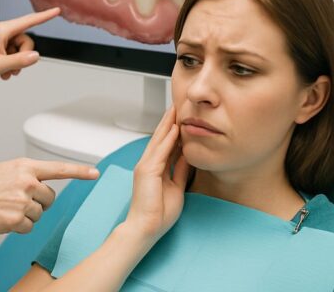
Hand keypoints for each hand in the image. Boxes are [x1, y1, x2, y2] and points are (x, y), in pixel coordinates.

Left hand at [0, 7, 59, 82]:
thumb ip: (19, 61)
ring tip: (5, 73)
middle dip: (23, 56)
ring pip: (21, 49)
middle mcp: (3, 31)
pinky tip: (2, 72)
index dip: (44, 16)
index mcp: (3, 30)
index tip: (57, 10)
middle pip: (27, 41)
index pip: (29, 21)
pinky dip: (11, 64)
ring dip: (16, 63)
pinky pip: (14, 53)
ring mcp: (1, 39)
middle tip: (12, 69)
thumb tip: (36, 56)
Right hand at [0, 158, 99, 235]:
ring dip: (26, 215)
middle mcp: (26, 181)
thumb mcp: (4, 171)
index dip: (79, 171)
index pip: (58, 168)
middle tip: (17, 201)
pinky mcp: (16, 220)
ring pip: (39, 214)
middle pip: (50, 198)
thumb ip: (25, 174)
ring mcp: (21, 201)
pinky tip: (3, 219)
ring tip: (5, 208)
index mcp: (23, 166)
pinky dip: (18, 226)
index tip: (95, 173)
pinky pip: (29, 227)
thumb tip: (41, 186)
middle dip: (38, 202)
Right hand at [124, 105, 190, 241]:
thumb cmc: (158, 213)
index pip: (165, 145)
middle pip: (160, 138)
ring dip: (167, 124)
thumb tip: (187, 155)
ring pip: (159, 140)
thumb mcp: (176, 187)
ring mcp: (145, 166)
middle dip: (168, 121)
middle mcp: (147, 164)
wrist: (145, 227)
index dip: (172, 131)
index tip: (180, 118)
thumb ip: (180, 170)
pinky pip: (160, 152)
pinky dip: (168, 139)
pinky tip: (174, 128)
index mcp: (154, 169)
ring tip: (175, 110)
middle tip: (176, 106)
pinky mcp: (147, 171)